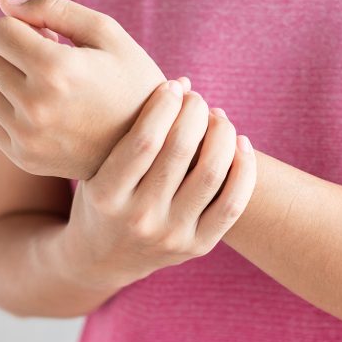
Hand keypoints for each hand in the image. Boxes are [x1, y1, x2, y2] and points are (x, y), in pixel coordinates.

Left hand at [0, 0, 166, 179]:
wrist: (151, 145)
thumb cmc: (131, 81)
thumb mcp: (107, 34)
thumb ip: (53, 9)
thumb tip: (3, 3)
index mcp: (56, 69)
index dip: (21, 27)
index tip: (48, 37)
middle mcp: (36, 106)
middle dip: (11, 51)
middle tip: (48, 59)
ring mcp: (28, 137)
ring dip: (6, 78)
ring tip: (45, 84)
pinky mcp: (24, 157)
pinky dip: (5, 107)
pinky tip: (40, 109)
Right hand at [59, 78, 257, 289]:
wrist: (103, 258)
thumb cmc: (101, 197)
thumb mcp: (97, 166)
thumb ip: (133, 129)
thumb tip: (183, 83)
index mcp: (106, 196)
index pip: (144, 141)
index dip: (164, 105)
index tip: (172, 87)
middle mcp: (139, 219)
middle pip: (180, 151)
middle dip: (194, 113)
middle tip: (196, 99)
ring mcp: (171, 236)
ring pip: (211, 174)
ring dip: (222, 133)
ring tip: (218, 117)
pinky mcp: (197, 247)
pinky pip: (233, 204)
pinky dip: (244, 168)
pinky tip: (240, 144)